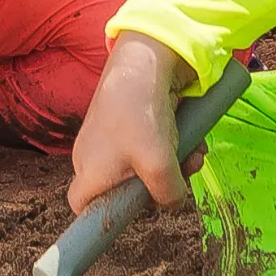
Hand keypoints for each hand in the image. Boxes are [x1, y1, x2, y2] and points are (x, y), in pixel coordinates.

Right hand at [67, 32, 190, 214]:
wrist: (143, 60)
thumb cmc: (139, 116)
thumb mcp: (159, 167)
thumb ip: (168, 195)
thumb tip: (174, 202)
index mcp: (88, 173)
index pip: (82, 208)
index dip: (105, 215)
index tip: (132, 211)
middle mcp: (92, 157)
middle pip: (124, 189)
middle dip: (158, 185)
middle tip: (179, 174)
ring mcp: (109, 138)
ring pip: (143, 166)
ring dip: (173, 164)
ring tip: (193, 152)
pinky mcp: (126, 121)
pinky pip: (149, 145)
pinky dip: (171, 144)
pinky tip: (191, 137)